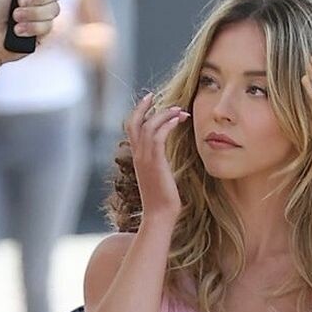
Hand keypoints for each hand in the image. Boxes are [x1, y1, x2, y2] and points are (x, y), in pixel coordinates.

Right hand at [126, 92, 188, 226]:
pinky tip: (179, 120)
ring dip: (164, 114)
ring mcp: (145, 158)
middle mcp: (138, 156)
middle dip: (143, 107)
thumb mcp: (159, 178)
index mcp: (137, 158)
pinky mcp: (155, 162)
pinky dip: (167, 123)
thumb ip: (159, 165)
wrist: (159, 216)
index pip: (132, 130)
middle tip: (154, 96)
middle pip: (134, 123)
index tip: (150, 103)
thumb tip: (165, 161)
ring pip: (149, 126)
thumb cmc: (162, 202)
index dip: (139, 114)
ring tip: (179, 110)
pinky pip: (158, 135)